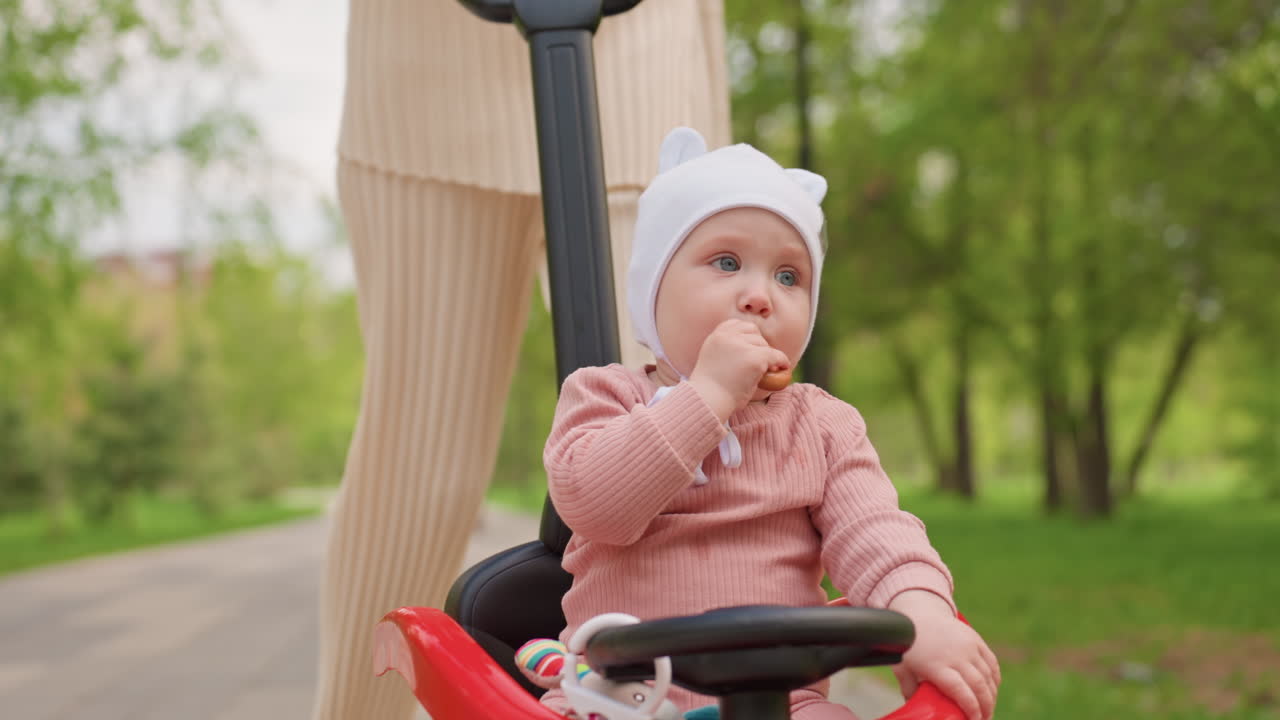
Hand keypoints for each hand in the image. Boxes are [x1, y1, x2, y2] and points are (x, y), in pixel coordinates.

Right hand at [687, 319, 789, 420]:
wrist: (708, 402)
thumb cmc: (711, 390)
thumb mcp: (714, 361)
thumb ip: (727, 351)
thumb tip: (750, 348)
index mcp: (716, 337)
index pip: (736, 324)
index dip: (746, 334)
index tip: (751, 345)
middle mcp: (727, 337)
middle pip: (752, 331)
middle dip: (758, 343)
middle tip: (761, 359)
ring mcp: (741, 346)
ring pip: (763, 344)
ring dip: (766, 355)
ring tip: (764, 370)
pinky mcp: (755, 358)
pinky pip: (775, 355)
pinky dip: (781, 361)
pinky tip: (783, 367)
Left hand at [888, 591, 1000, 719]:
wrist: (918, 613)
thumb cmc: (909, 645)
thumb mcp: (903, 668)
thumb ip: (909, 690)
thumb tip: (915, 707)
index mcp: (937, 666)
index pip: (961, 692)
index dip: (972, 709)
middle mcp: (956, 656)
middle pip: (979, 686)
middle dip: (986, 707)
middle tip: (985, 718)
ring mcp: (968, 646)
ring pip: (988, 676)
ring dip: (992, 695)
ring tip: (989, 708)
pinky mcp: (976, 639)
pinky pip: (992, 662)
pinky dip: (995, 678)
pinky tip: (993, 689)